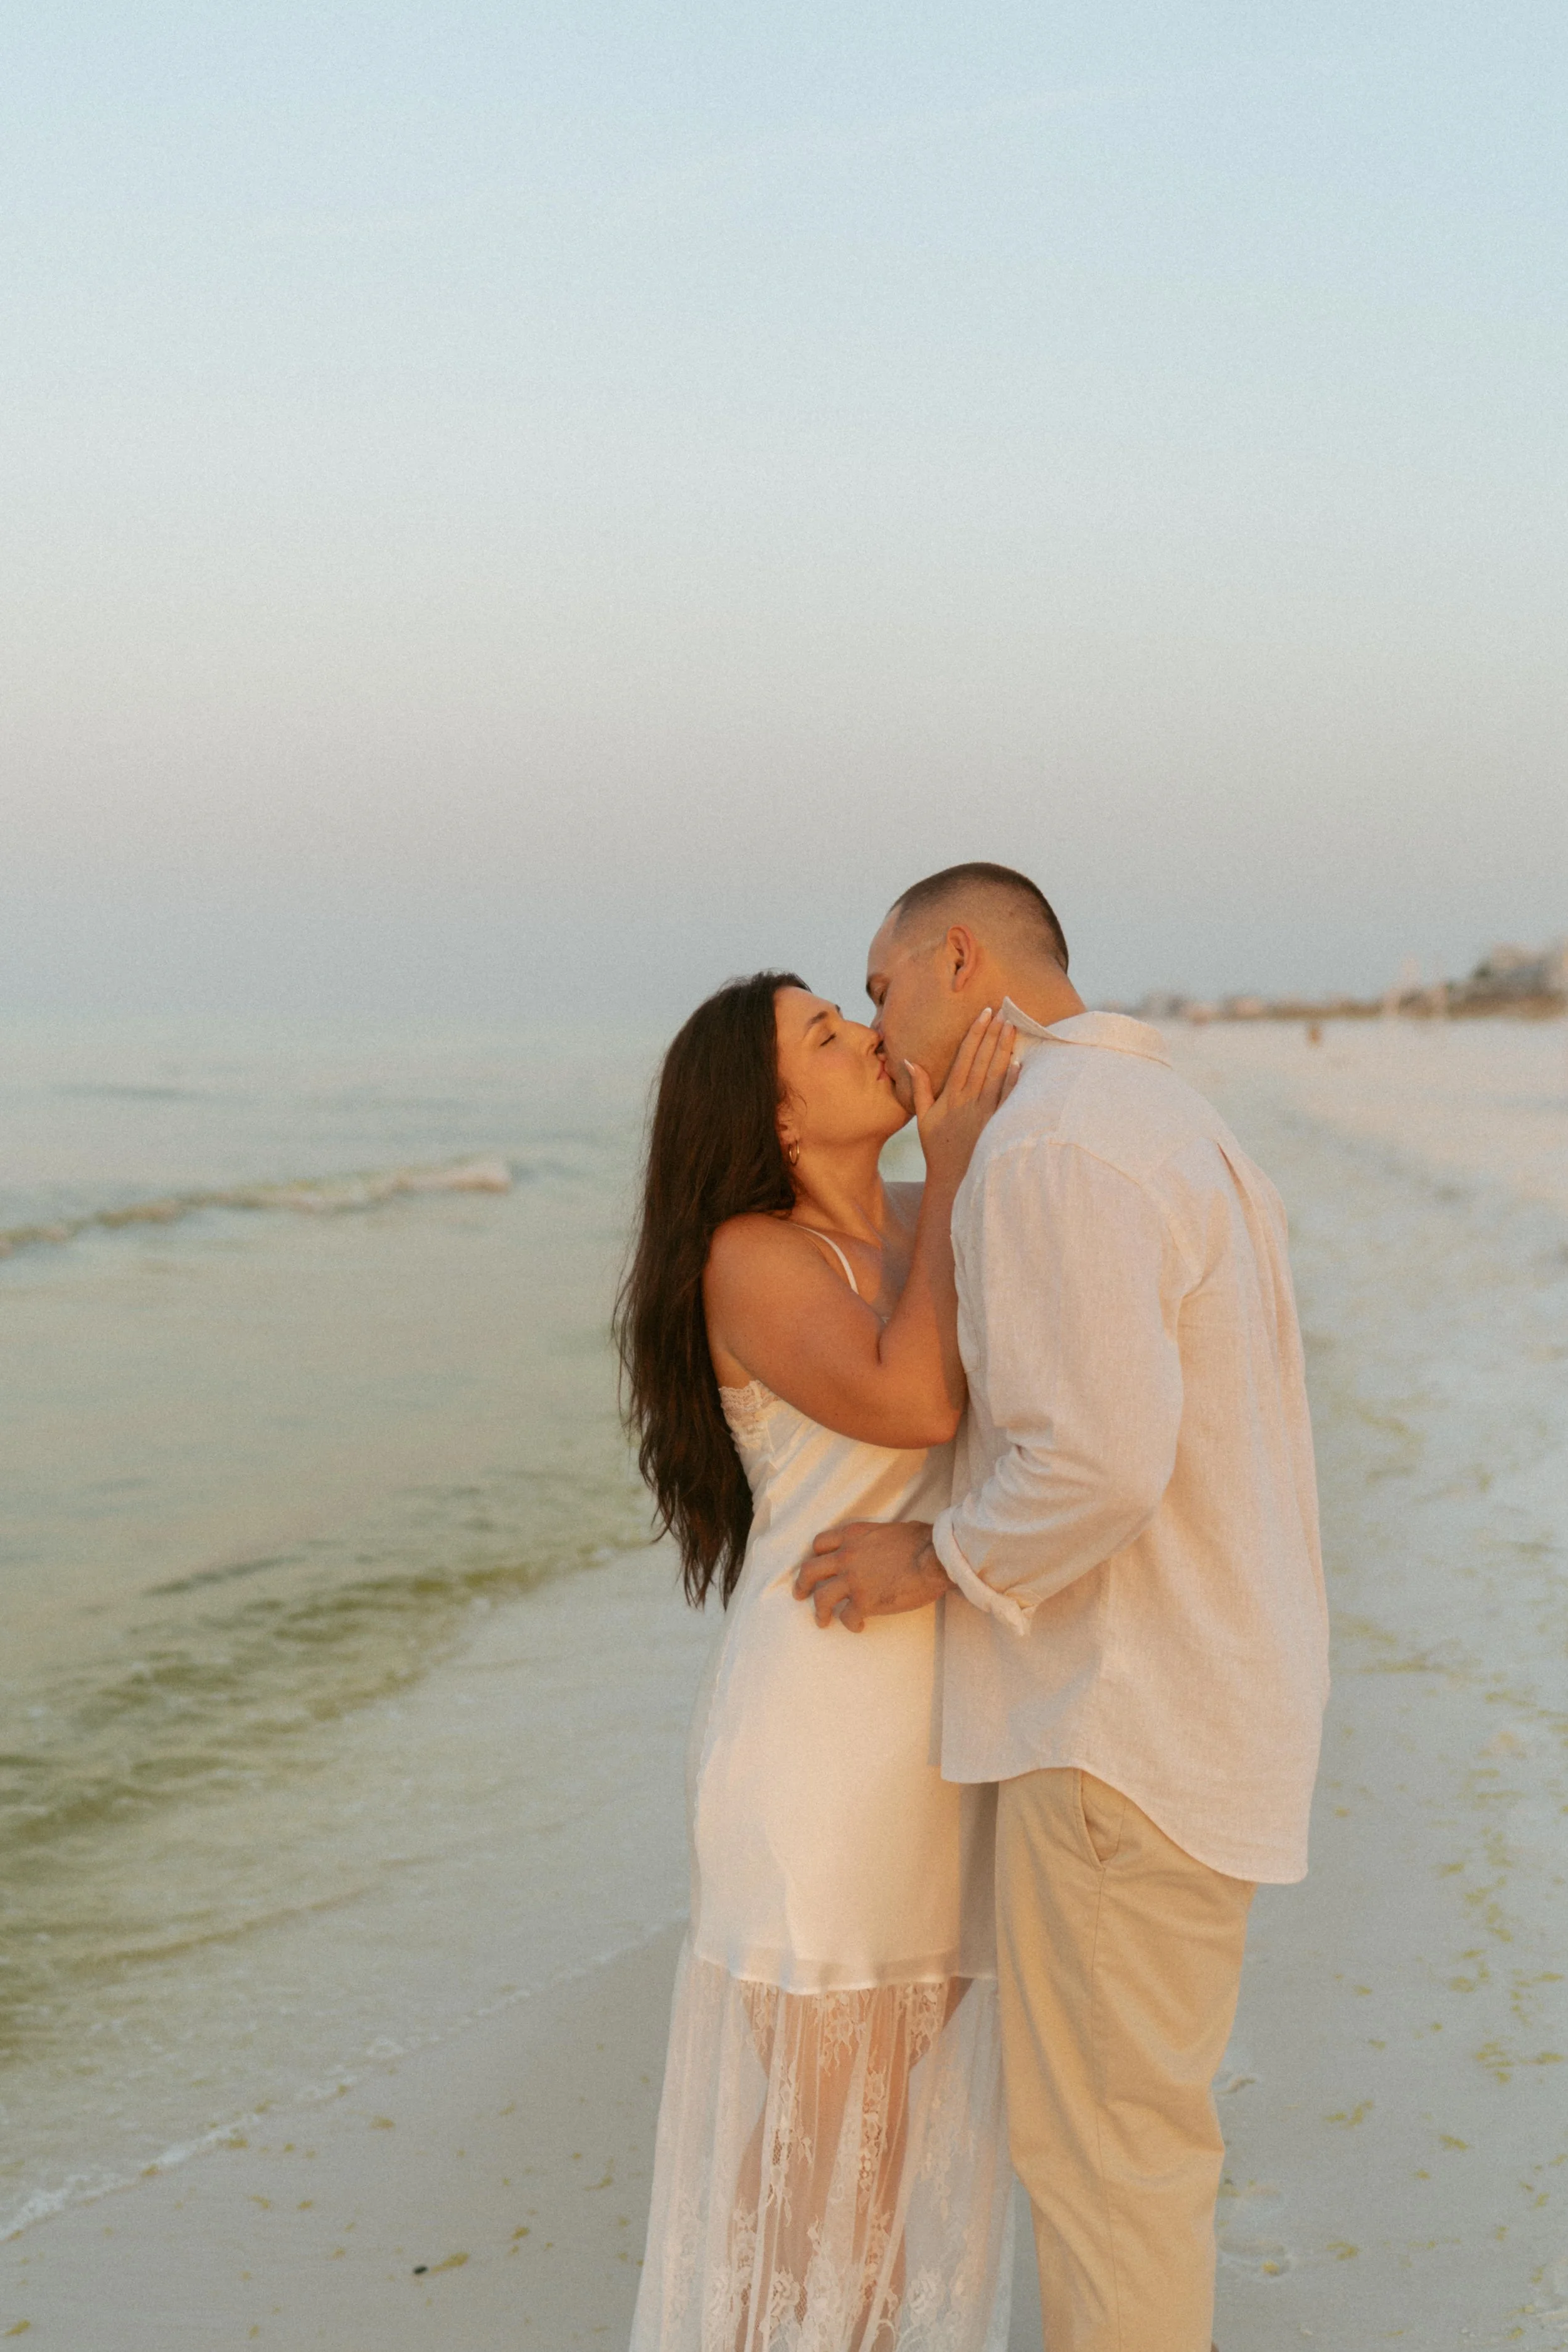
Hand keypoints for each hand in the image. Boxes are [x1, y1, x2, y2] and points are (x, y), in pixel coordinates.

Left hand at [794, 1521, 948, 1631]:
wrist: (936, 1558)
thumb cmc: (922, 1541)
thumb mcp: (890, 1529)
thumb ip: (874, 1538)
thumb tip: (879, 1546)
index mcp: (852, 1536)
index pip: (820, 1544)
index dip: (815, 1556)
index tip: (817, 1566)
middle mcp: (846, 1557)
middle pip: (810, 1571)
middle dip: (802, 1584)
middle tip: (800, 1594)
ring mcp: (853, 1580)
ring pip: (821, 1598)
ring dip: (819, 1612)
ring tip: (822, 1621)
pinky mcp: (865, 1602)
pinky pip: (847, 1617)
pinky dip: (850, 1623)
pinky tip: (858, 1626)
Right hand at [907, 1008, 1019, 1193]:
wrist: (953, 1178)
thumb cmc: (937, 1148)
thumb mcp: (922, 1117)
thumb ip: (920, 1088)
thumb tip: (909, 1062)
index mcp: (951, 1095)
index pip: (964, 1056)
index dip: (975, 1033)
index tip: (985, 1014)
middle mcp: (968, 1099)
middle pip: (982, 1060)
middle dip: (993, 1034)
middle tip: (1004, 1011)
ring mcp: (984, 1112)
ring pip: (995, 1074)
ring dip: (1004, 1050)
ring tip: (1012, 1027)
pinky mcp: (996, 1124)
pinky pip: (1006, 1099)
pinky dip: (1012, 1082)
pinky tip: (1019, 1064)